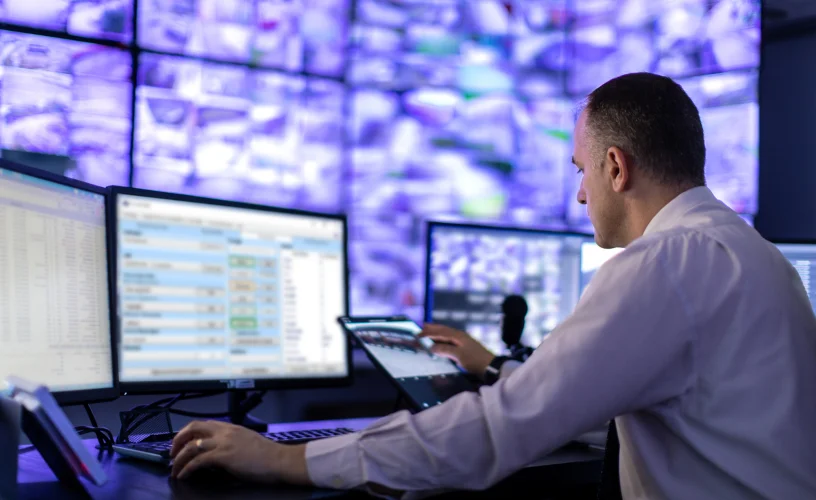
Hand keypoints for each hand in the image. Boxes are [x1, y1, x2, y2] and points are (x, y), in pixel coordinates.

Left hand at [169, 420, 309, 483]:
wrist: (279, 460)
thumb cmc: (267, 455)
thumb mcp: (246, 442)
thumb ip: (230, 444)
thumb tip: (215, 456)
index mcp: (230, 427)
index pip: (202, 424)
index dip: (187, 433)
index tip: (181, 443)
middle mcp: (224, 431)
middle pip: (192, 429)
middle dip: (177, 441)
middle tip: (172, 454)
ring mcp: (223, 443)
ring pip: (191, 447)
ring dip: (179, 459)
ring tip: (174, 470)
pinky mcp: (223, 456)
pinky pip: (197, 461)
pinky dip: (187, 469)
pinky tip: (184, 475)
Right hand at [418, 324, 494, 375]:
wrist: (490, 367)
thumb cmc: (475, 360)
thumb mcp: (459, 355)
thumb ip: (445, 350)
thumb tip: (431, 348)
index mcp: (458, 335)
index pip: (440, 332)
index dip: (428, 333)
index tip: (417, 334)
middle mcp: (460, 336)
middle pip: (443, 330)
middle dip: (432, 328)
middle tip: (422, 326)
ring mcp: (463, 341)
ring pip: (447, 334)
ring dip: (437, 332)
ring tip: (429, 331)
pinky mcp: (465, 347)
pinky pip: (450, 339)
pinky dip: (443, 339)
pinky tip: (441, 341)